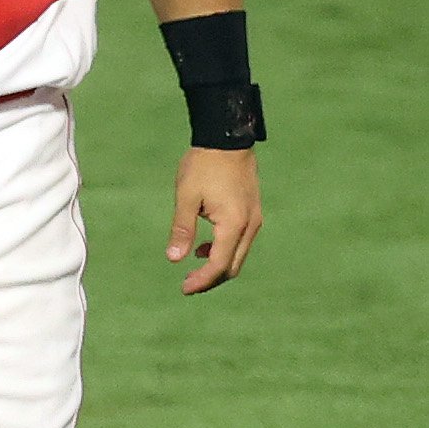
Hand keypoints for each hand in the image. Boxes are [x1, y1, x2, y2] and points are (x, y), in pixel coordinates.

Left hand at [167, 146, 262, 294]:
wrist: (227, 139)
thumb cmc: (203, 165)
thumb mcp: (186, 196)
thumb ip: (182, 229)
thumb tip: (173, 259)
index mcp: (233, 224)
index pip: (219, 265)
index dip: (202, 281)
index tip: (184, 288)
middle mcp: (249, 226)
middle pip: (232, 266)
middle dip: (210, 279)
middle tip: (187, 284)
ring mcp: (254, 220)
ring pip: (238, 256)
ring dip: (217, 266)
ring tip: (193, 268)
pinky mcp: (253, 213)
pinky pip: (241, 242)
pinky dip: (224, 251)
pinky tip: (205, 247)